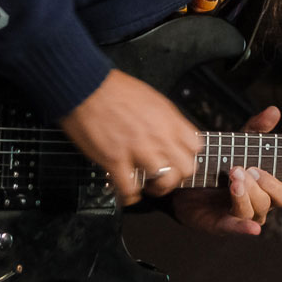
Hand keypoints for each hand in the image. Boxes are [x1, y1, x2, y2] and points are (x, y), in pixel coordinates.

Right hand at [59, 68, 202, 205]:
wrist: (86, 87)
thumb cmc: (114, 89)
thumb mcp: (152, 98)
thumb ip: (164, 119)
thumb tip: (168, 132)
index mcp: (168, 120)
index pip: (195, 147)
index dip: (187, 157)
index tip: (178, 160)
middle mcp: (158, 136)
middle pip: (186, 168)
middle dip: (176, 176)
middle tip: (164, 177)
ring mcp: (138, 149)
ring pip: (164, 181)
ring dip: (155, 187)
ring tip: (145, 185)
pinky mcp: (115, 160)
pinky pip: (130, 188)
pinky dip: (129, 195)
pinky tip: (126, 191)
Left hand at [170, 106, 281, 235]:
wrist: (183, 178)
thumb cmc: (218, 164)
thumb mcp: (238, 144)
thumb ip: (256, 129)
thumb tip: (274, 110)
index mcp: (265, 191)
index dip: (276, 184)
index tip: (258, 168)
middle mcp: (256, 206)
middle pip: (269, 203)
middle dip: (258, 187)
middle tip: (240, 170)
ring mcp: (239, 216)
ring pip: (252, 213)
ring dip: (244, 195)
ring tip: (232, 179)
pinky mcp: (219, 224)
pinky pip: (235, 229)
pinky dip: (244, 228)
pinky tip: (252, 228)